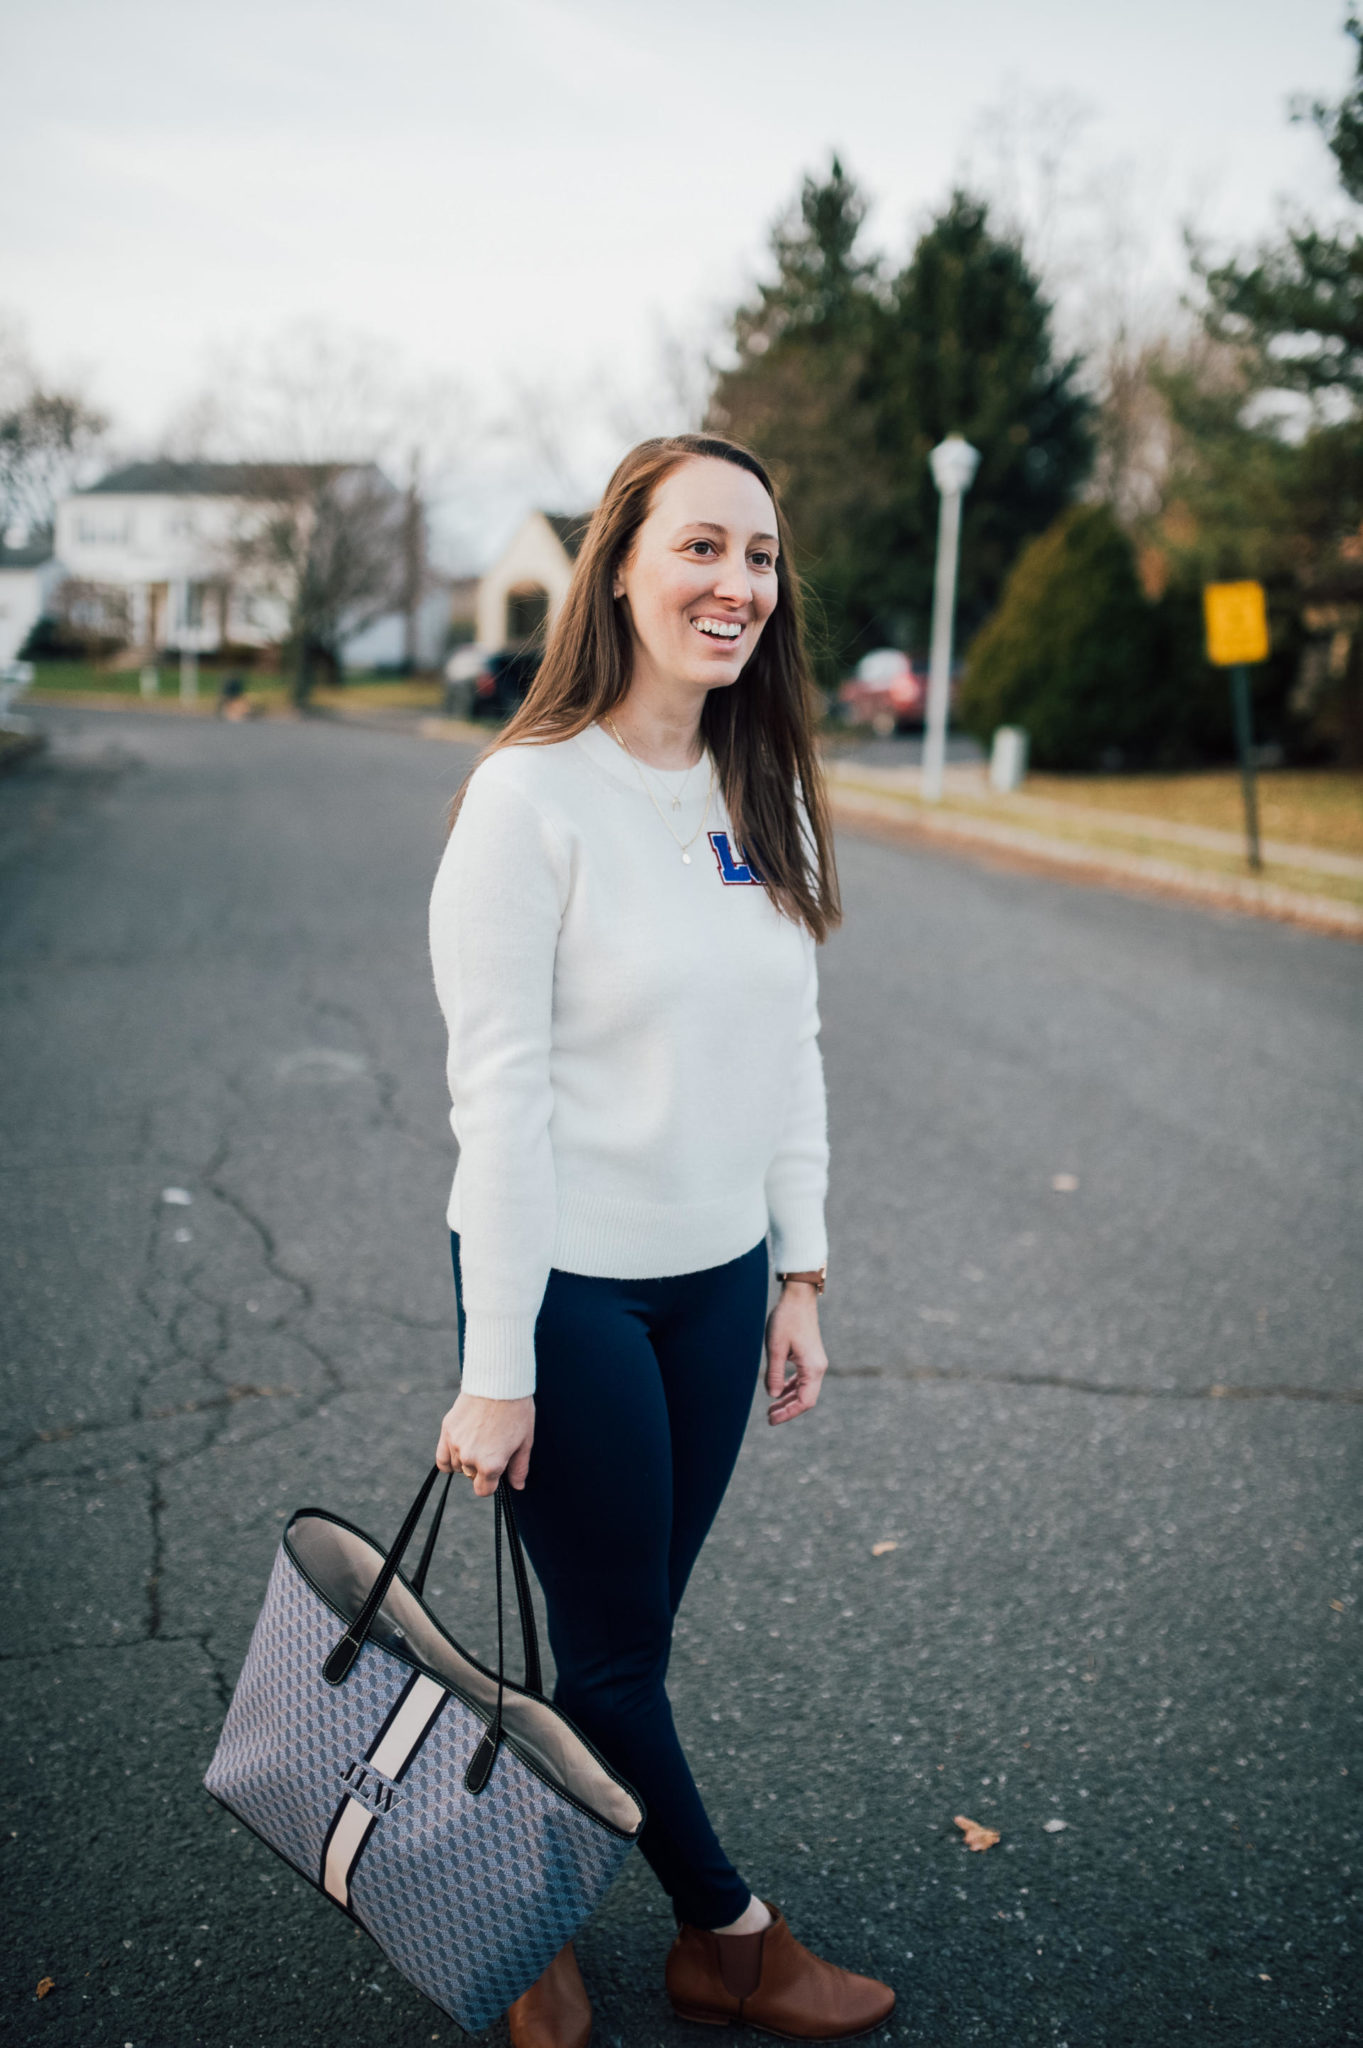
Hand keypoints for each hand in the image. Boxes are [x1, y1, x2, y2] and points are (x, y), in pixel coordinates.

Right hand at [436, 1392, 534, 1495]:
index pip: (483, 1490)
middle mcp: (470, 1459)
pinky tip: (458, 1449)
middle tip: (491, 1447)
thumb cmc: (516, 1411)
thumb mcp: (525, 1441)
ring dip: (465, 1459)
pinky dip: (448, 1457)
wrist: (499, 1381)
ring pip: (457, 1465)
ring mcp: (455, 1444)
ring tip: (479, 1440)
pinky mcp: (446, 1430)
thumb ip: (519, 1468)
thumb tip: (517, 1486)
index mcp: (491, 1465)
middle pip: (471, 1476)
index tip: (497, 1470)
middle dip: (480, 1467)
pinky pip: (441, 1457)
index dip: (492, 1483)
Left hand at [764, 1281, 827, 1424]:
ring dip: (788, 1400)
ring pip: (804, 1390)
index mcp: (812, 1368)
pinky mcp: (810, 1357)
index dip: (788, 1413)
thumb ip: (774, 1374)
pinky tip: (779, 1392)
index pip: (804, 1401)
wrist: (798, 1298)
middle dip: (788, 1409)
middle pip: (806, 1399)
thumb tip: (773, 1396)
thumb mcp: (775, 1348)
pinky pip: (803, 1379)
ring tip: (771, 1408)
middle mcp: (818, 1367)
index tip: (771, 1419)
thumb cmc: (786, 1320)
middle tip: (768, 1417)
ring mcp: (816, 1362)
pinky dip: (791, 1388)